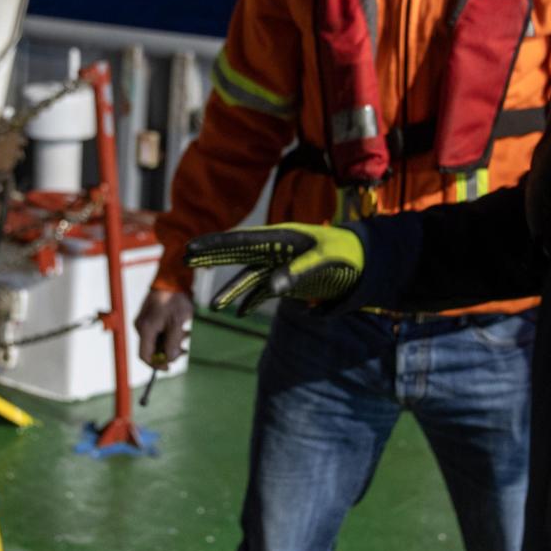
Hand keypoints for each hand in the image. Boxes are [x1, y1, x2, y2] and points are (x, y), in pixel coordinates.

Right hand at [135, 288, 192, 368]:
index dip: (156, 365)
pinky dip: (170, 333)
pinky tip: (183, 328)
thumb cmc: (175, 299)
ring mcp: (145, 320)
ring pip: (157, 340)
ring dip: (172, 341)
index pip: (144, 356)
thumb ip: (172, 344)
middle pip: (152, 349)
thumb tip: (169, 359)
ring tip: (187, 333)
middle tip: (184, 348)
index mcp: (145, 329)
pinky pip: (158, 331)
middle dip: (168, 351)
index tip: (170, 368)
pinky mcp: (150, 316)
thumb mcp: (177, 324)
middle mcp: (141, 326)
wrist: (173, 277)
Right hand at [185, 224, 363, 314]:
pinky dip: (251, 300)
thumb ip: (298, 272)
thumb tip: (272, 287)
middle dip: (212, 258)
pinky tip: (239, 312)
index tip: (192, 248)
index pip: (242, 240)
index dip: (216, 244)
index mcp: (281, 238)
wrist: (365, 262)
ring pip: (248, 276)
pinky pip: (263, 290)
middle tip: (185, 259)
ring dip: (231, 290)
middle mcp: (276, 250)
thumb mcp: (325, 260)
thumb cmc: (346, 254)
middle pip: (238, 254)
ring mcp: (281, 265)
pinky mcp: (289, 280)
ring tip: (214, 306)